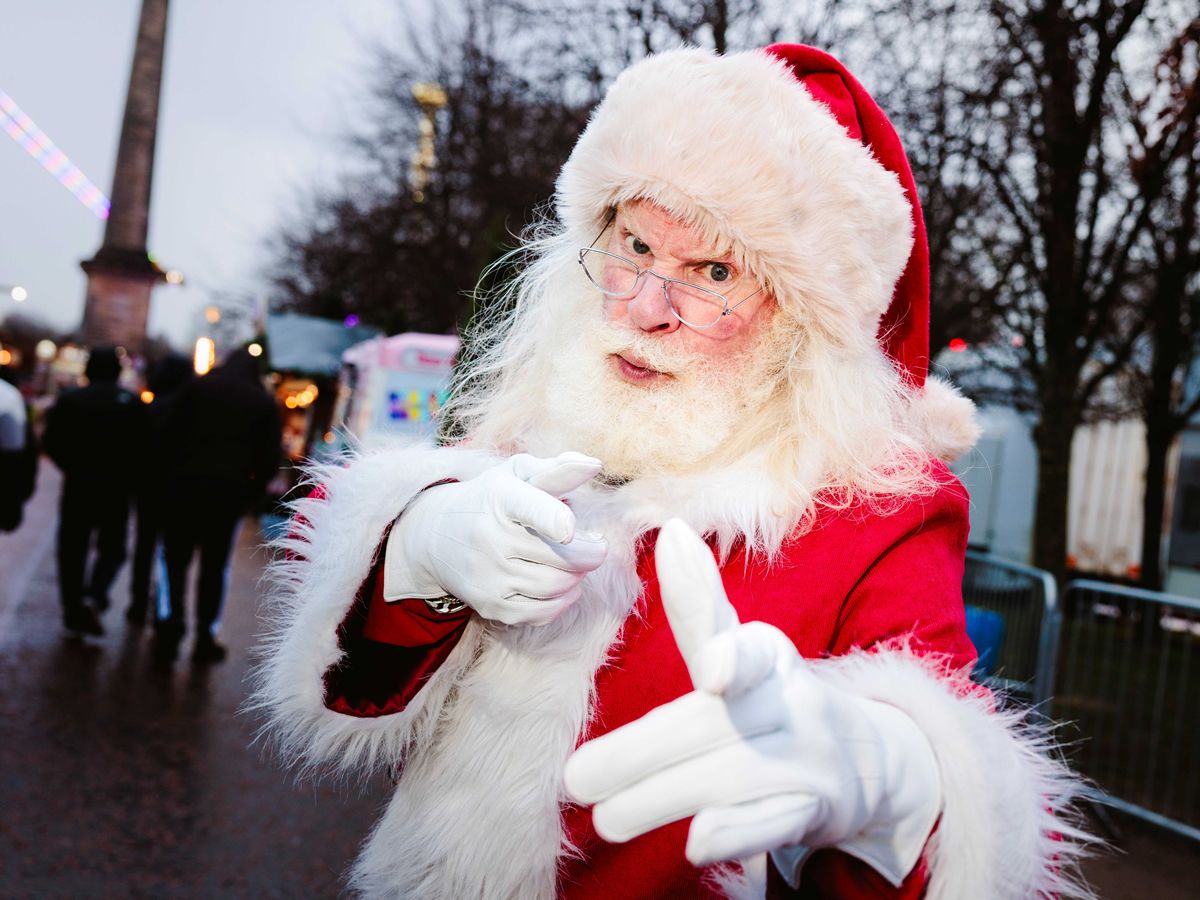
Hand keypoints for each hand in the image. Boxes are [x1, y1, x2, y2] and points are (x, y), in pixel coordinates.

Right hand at [383, 452, 607, 625]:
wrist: (435, 536)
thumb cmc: (489, 500)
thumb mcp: (516, 475)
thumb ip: (557, 469)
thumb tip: (594, 465)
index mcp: (501, 498)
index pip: (531, 510)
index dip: (555, 520)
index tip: (570, 530)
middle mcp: (491, 538)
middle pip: (562, 556)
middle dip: (590, 554)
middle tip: (596, 547)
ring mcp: (489, 575)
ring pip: (557, 585)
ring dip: (578, 577)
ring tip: (576, 564)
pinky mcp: (489, 604)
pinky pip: (542, 612)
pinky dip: (563, 601)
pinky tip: (564, 585)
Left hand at [563, 519, 940, 885]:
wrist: (869, 758)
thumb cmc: (775, 695)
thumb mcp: (745, 644)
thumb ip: (699, 602)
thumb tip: (672, 531)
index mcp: (767, 656)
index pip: (747, 652)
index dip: (731, 656)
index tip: (714, 671)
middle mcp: (790, 704)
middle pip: (711, 728)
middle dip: (641, 754)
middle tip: (576, 779)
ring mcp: (806, 760)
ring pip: (730, 779)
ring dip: (663, 798)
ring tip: (605, 817)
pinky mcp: (815, 811)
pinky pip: (773, 824)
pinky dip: (737, 834)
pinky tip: (697, 842)